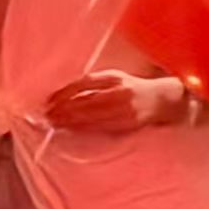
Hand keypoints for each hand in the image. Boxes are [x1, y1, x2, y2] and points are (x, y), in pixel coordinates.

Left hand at [43, 71, 185, 133]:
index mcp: (114, 79)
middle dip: (64, 111)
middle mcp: (119, 94)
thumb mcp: (114, 78)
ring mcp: (124, 111)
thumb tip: (65, 94)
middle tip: (47, 116)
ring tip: (55, 124)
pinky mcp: (127, 124)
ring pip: (92, 117)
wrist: (161, 100)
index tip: (49, 101)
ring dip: (71, 122)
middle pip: (86, 103)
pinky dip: (84, 129)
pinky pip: (101, 127)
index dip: (65, 93)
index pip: (84, 85)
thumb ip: (93, 83)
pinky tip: (73, 130)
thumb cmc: (133, 87)